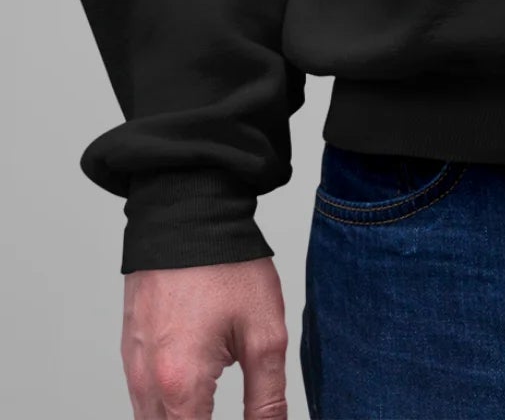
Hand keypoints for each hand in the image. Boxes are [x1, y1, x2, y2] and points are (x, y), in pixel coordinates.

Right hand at [121, 257, 287, 418]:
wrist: (187, 213)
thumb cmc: (226, 265)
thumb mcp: (264, 332)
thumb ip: (267, 398)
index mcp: (182, 385)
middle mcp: (147, 383)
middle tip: (230, 408)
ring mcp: (132, 368)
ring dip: (182, 417)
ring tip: (213, 404)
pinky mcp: (129, 352)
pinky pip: (142, 399)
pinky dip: (166, 406)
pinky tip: (195, 391)